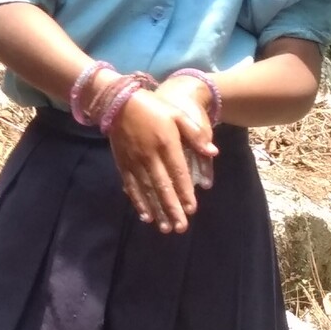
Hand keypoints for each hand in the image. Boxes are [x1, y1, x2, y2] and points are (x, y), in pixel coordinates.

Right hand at [105, 84, 215, 234]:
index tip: (191, 210)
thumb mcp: (177, 114)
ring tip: (165, 227)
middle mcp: (150, 156)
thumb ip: (195, 133)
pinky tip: (145, 214)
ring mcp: (134, 161)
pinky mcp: (123, 163)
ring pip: (147, 190)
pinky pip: (131, 186)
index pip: (178, 173)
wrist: (118, 102)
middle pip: (163, 187)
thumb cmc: (152, 107)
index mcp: (166, 144)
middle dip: (172, 208)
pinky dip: (138, 201)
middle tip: (180, 227)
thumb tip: (212, 152)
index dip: (185, 192)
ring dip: (156, 210)